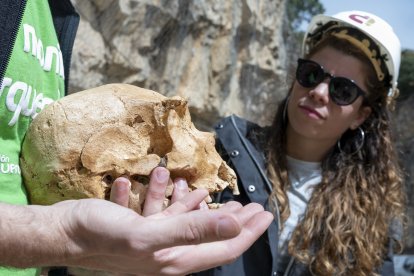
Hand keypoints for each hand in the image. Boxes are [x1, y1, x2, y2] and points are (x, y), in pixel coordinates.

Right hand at [0, 168, 271, 275]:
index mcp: (175, 259)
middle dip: (230, 217)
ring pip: (181, 220)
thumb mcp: (147, 234)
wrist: (60, 233)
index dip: (248, 232)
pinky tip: (154, 180)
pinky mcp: (137, 229)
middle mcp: (167, 253)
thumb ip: (191, 230)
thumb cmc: (100, 236)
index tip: (266, 214)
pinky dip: (157, 197)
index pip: (223, 247)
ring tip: (196, 186)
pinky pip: (155, 213)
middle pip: (208, 234)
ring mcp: (152, 241)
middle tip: (249, 202)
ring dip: (188, 201)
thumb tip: (233, 227)